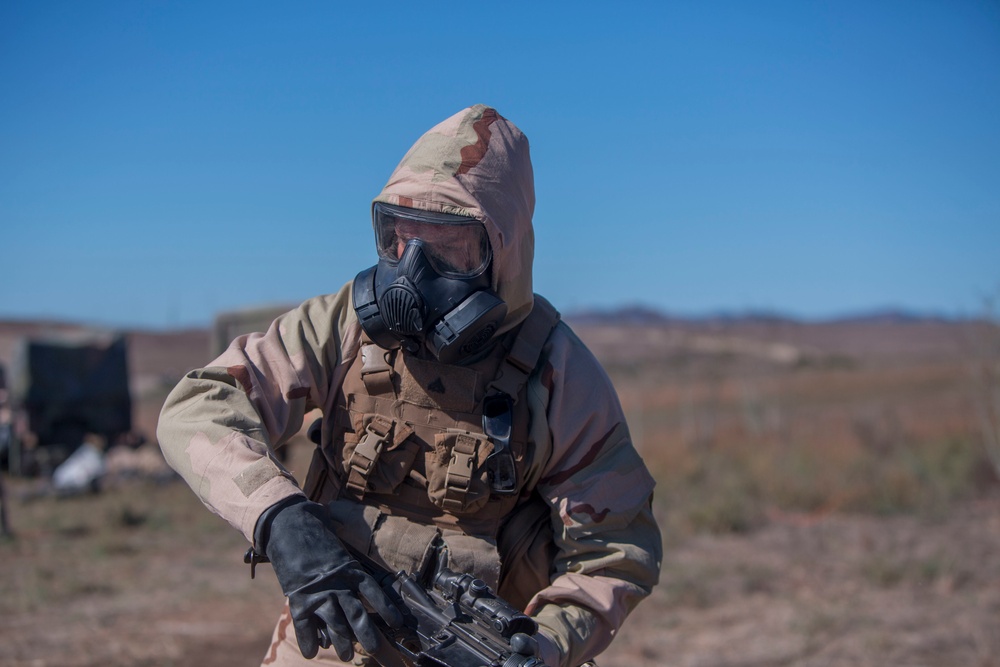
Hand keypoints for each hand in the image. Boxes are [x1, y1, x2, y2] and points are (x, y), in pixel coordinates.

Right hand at [256, 496, 403, 659]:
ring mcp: (318, 592)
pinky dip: (308, 642)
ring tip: (347, 656)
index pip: (374, 592)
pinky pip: (305, 626)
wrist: (289, 524)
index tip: (396, 622)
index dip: (386, 608)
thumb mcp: (339, 551)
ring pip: (335, 625)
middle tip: (375, 649)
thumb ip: (348, 570)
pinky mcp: (298, 598)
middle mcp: (337, 583)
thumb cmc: (316, 535)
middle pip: (357, 614)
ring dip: (342, 643)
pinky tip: (312, 653)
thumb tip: (358, 591)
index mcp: (350, 568)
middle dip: (368, 635)